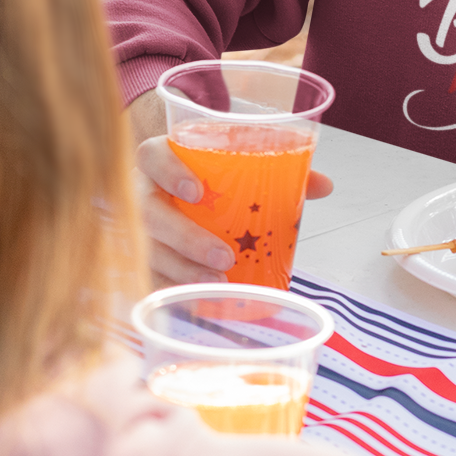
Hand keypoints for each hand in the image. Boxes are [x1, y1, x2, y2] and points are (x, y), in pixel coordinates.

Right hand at [127, 88, 332, 288]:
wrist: (173, 191)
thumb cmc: (206, 177)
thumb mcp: (236, 166)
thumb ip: (278, 171)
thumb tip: (323, 186)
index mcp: (159, 159)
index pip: (151, 155)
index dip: (168, 171)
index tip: (196, 191)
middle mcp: (140, 191)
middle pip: (147, 212)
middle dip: (184, 237)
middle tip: (223, 256)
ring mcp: (132, 226)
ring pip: (146, 250)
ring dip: (180, 270)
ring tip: (216, 283)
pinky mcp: (136, 256)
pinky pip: (146, 276)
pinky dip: (171, 290)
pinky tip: (196, 300)